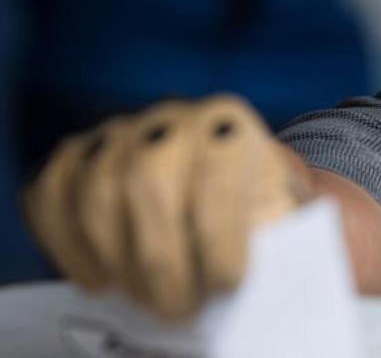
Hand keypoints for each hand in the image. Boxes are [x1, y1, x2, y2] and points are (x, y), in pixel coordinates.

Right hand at [23, 95, 313, 320]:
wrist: (230, 173)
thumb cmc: (256, 199)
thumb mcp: (282, 209)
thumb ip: (270, 232)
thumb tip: (249, 276)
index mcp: (230, 123)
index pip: (217, 173)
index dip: (218, 236)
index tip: (227, 285)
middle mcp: (172, 118)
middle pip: (149, 179)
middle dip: (161, 257)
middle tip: (179, 309)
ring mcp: (120, 132)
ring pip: (97, 190)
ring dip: (119, 259)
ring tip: (148, 299)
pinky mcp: (78, 155)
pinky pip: (52, 194)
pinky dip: (68, 245)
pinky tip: (100, 281)